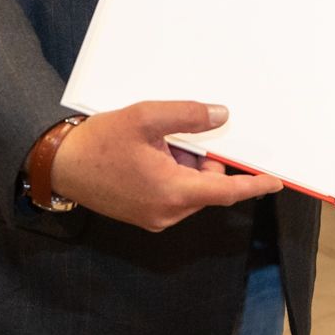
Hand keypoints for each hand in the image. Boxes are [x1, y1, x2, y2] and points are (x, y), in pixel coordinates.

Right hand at [50, 100, 281, 231]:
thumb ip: (188, 116)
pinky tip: (149, 154)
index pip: (225, 192)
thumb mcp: (145, 118)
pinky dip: (171, 173)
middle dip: (202, 160)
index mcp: (171, 192)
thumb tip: (222, 116)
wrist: (58, 165)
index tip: (277, 181)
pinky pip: (173, 193)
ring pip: (190, 188)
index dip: (253, 185)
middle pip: (206, 186)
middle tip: (176, 135)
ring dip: (185, 164)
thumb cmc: (98, 143)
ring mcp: (154, 217)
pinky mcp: (143, 215)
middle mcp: (167, 212)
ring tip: (156, 143)